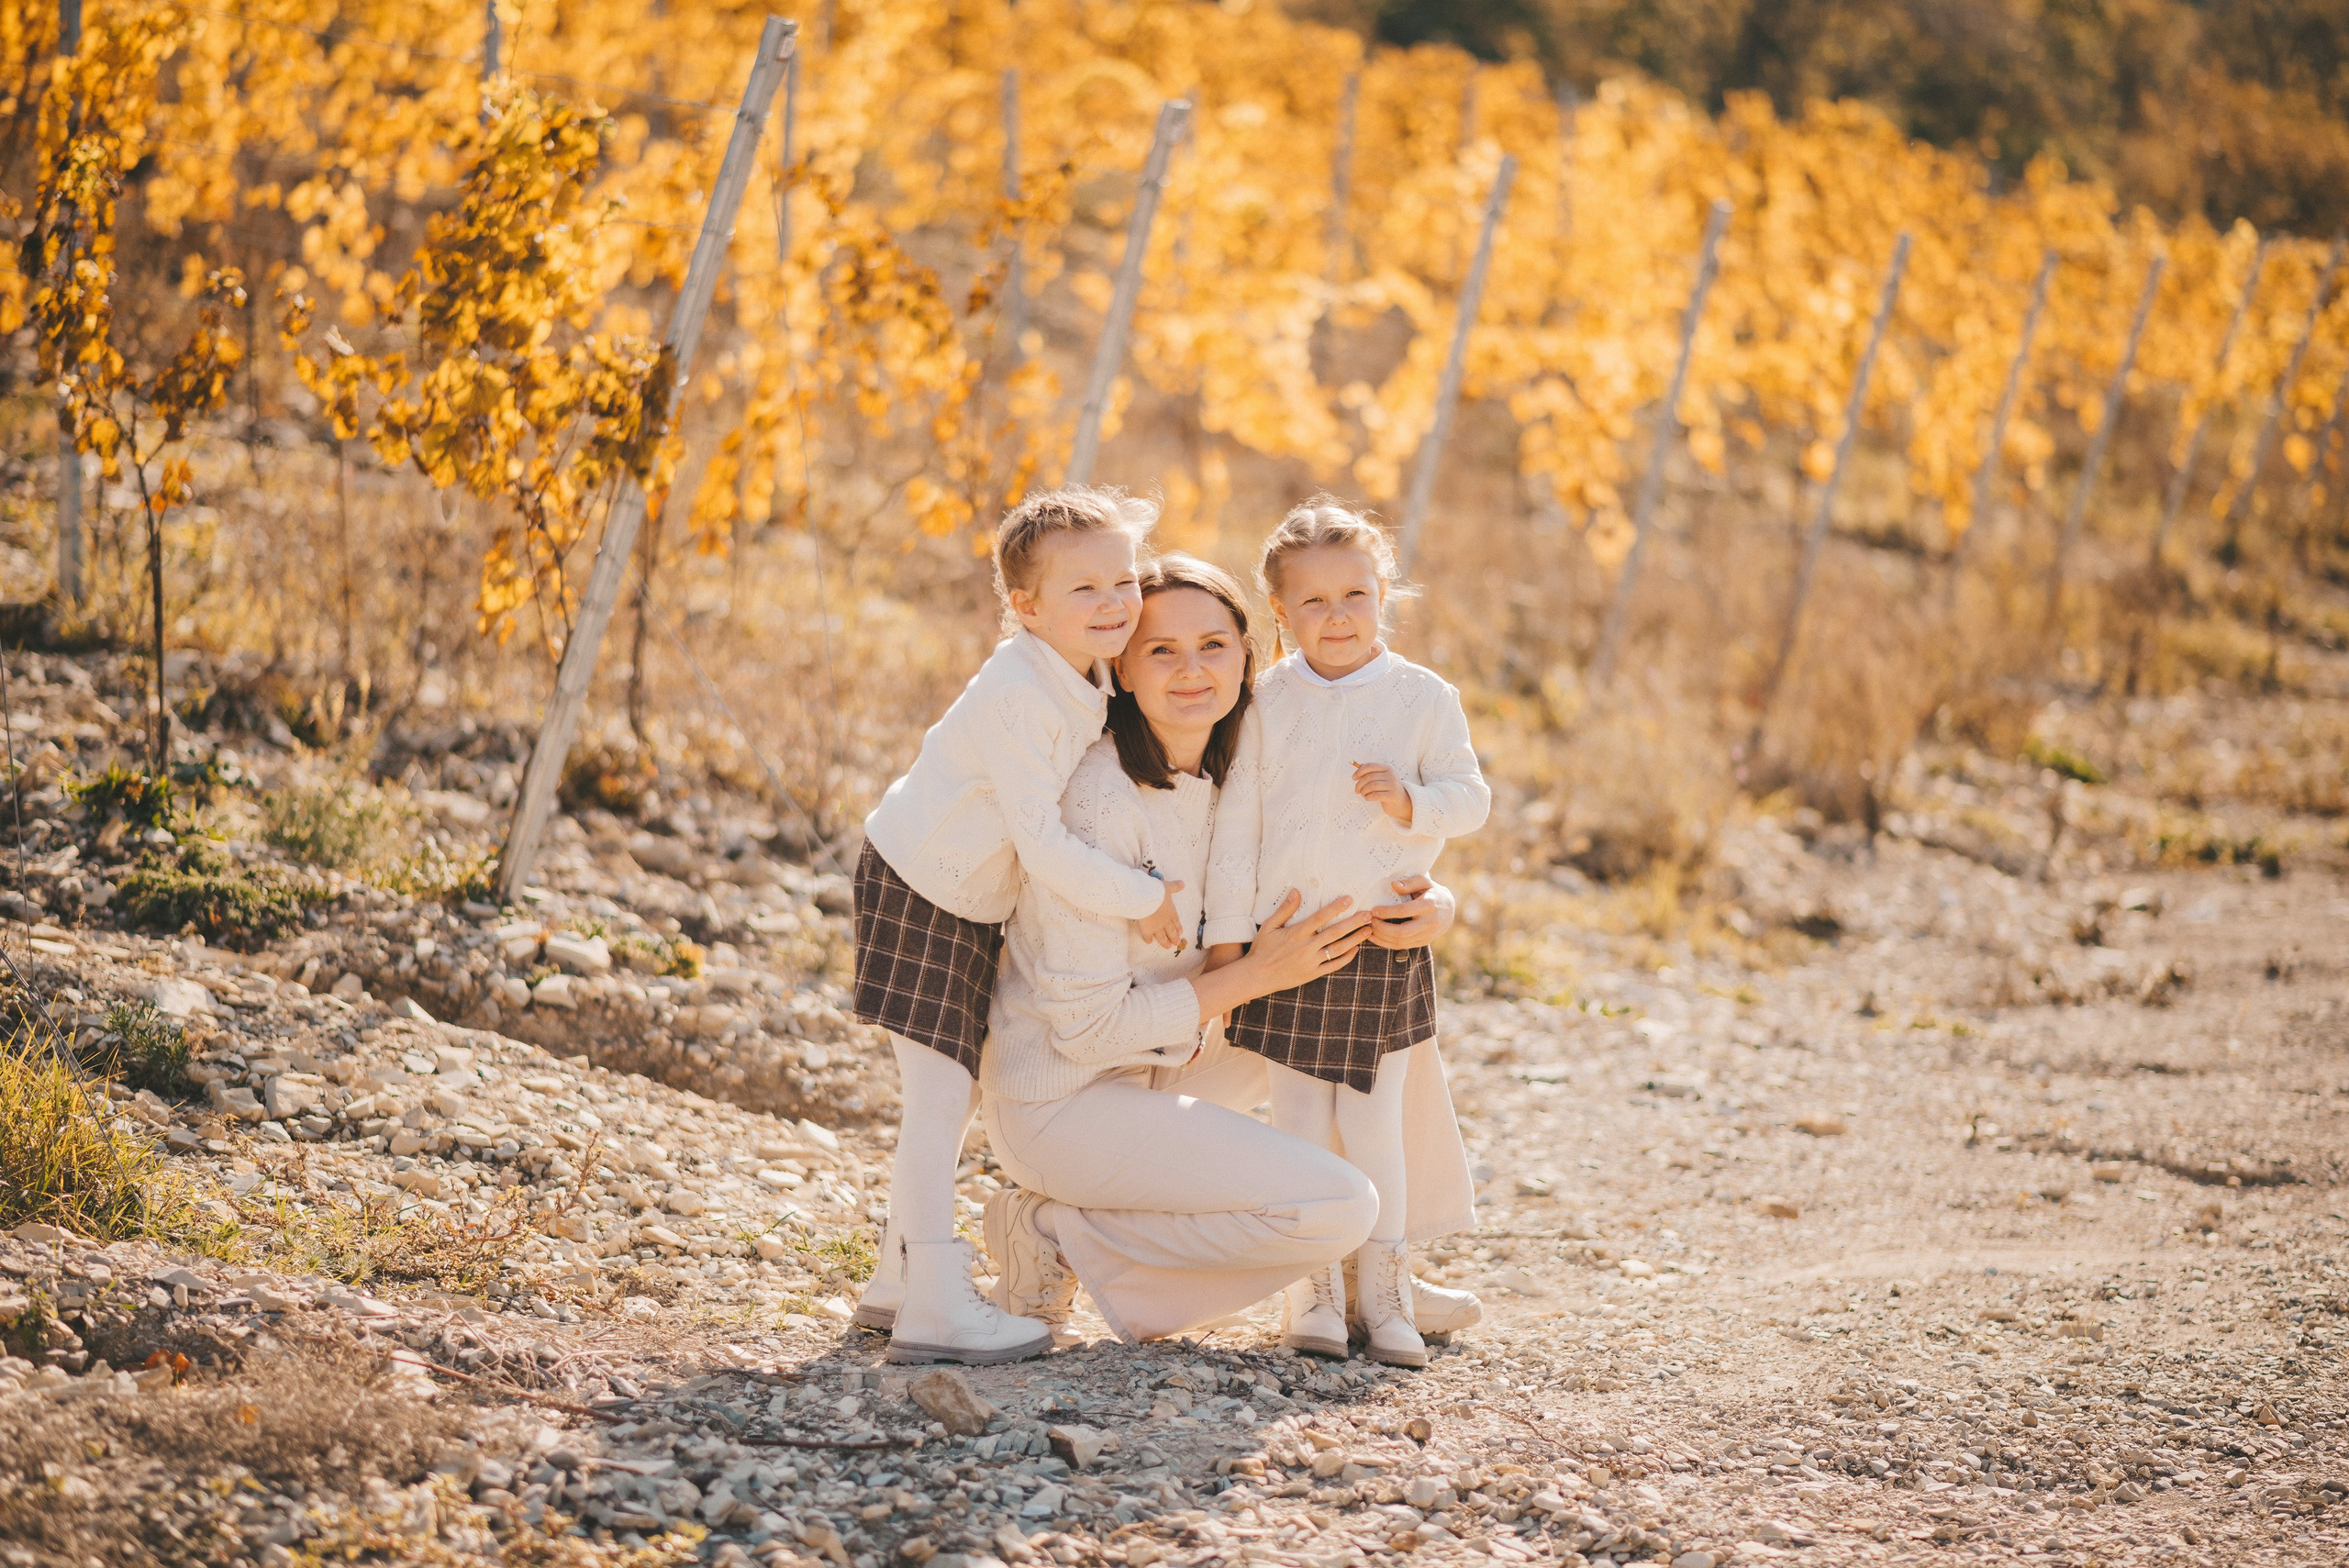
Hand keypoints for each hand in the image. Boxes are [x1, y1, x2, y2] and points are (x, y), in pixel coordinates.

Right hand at [1137, 881, 1185, 950]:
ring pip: (1162, 936)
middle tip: (1176, 943)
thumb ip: (1175, 886)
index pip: (1176, 921)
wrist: (1144, 898)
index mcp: (1171, 911)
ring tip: (1167, 947)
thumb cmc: (1156, 891)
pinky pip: (1147, 936)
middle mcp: (1165, 921)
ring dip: (1165, 942)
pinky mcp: (1146, 929)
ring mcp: (1156, 927)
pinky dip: (1148, 940)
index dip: (1178, 927)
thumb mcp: (1167, 886)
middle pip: (1171, 931)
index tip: (1180, 933)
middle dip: (1174, 938)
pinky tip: (1149, 942)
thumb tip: (1183, 883)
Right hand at [1187, 890, 1372, 1024]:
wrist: (1257, 976)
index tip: (1349, 899)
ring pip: (1338, 949)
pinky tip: (1355, 949)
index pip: (1320, 918)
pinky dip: (1346, 958)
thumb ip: (1285, 909)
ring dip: (1355, 939)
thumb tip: (1296, 891)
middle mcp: (1306, 947)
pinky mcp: (1312, 973)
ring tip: (1368, 930)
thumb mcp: (1269, 926)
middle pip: (1334, 933)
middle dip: (1353, 923)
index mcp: (1296, 934)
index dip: (1335, 908)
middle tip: (1368, 915)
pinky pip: (1333, 965)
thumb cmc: (1262, 949)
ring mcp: (1310, 962)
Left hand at [1353, 762, 1413, 825]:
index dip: (1359, 771)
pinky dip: (1368, 797)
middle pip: (1369, 777)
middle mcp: (1391, 775)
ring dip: (1363, 791)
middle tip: (1357, 790)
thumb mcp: (1381, 777)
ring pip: (1371, 786)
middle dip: (1359, 784)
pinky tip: (1367, 798)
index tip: (1353, 778)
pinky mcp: (1392, 796)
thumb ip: (1370, 771)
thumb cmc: (1387, 788)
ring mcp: (1392, 785)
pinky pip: (1375, 795)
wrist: (1401, 801)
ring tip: (1363, 794)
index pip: (1370, 766)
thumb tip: (1356, 764)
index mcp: (1387, 768)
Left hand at [1368, 874, 1454, 948]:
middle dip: (1382, 928)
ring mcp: (1427, 935)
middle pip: (1402, 932)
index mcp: (1429, 905)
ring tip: (1369, 929)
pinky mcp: (1423, 942)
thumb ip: (1410, 883)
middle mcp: (1430, 923)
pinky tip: (1375, 937)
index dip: (1387, 912)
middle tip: (1369, 921)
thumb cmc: (1432, 892)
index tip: (1373, 910)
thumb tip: (1393, 885)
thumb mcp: (1424, 882)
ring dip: (1382, 938)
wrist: (1449, 909)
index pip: (1404, 911)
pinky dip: (1386, 943)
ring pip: (1401, 942)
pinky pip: (1402, 946)